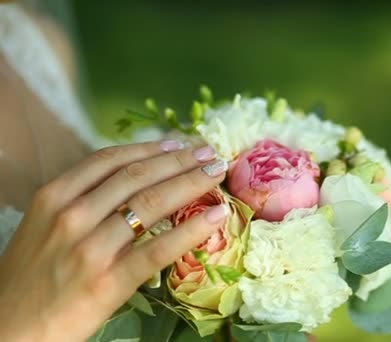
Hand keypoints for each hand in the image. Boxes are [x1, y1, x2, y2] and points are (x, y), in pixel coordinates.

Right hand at [0, 141, 227, 341]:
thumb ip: (81, 201)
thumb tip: (132, 180)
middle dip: (179, 160)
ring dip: (191, 183)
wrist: (10, 330)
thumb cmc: (30, 278)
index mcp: (54, 196)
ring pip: (151, 203)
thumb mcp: (43, 225)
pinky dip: (192, 229)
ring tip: (216, 172)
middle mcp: (72, 214)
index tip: (179, 142)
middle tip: (209, 152)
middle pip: (137, 176)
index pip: (111, 160)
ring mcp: (91, 247)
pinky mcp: (109, 280)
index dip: (151, 148)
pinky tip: (216, 216)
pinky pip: (158, 248)